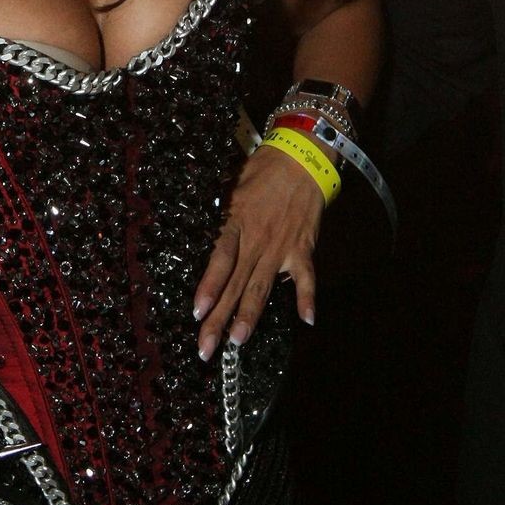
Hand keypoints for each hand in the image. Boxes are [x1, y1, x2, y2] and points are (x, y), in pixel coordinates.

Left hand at [192, 146, 325, 359]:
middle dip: (219, 319)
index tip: (197, 313)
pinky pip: (306, 278)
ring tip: (238, 342)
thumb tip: (203, 233)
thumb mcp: (231, 185)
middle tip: (206, 348)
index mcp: (236, 224)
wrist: (303, 156)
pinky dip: (307, 298)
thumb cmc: (263, 168)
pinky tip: (307, 320)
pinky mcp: (303, 249)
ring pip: (262, 288)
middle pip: (235, 285)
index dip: (208, 287)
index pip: (220, 261)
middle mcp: (257, 241)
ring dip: (250, 317)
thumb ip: (220, 215)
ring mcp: (281, 248)